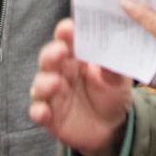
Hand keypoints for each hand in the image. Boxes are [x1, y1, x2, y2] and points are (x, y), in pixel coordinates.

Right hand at [29, 18, 132, 155]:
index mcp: (77, 55)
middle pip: (49, 57)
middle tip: (61, 51)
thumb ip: (113, 67)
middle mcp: (61, 71)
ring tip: (56, 83)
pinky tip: (45, 112)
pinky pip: (37, 111)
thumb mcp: (118, 78)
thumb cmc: (112, 93)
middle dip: (52, 53)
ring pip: (39, 83)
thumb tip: (112, 52)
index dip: (65, 32)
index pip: (66, 38)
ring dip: (45, 82)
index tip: (69, 28)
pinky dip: (38, 111)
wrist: (112, 126)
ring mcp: (53, 93)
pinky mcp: (50, 115)